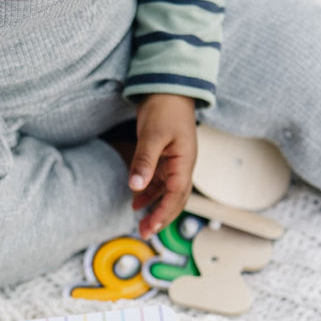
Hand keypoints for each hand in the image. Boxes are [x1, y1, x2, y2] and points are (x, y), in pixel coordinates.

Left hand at [128, 94, 197, 239]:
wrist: (169, 87)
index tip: (150, 228)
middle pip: (175, 199)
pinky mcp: (165, 158)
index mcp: (184, 162)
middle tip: (144, 232)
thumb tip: (136, 186)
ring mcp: (175, 163)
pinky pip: (159, 182)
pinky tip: (136, 201)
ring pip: (167, 193)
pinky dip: (149, 194)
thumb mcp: (152, 134)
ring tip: (140, 222)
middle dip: (161, 218)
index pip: (176, 196)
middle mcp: (182, 166)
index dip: (163, 214)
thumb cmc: (164, 108)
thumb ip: (144, 161)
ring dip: (155, 208)